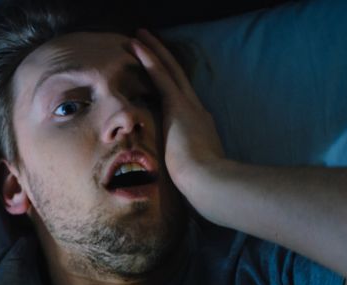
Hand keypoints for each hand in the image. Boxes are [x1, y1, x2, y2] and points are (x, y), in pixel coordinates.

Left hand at [130, 29, 226, 194]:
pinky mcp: (178, 106)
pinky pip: (161, 76)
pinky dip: (149, 59)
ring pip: (169, 70)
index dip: (172, 84)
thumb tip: (180, 182)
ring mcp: (189, 107)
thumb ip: (186, 171)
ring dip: (154, 51)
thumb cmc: (202, 187)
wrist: (210, 183)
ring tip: (139, 35)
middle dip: (163, 59)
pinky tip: (137, 46)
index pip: (183, 100)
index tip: (163, 74)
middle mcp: (197, 112)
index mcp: (200, 128)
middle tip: (149, 41)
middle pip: (178, 78)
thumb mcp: (193, 175)